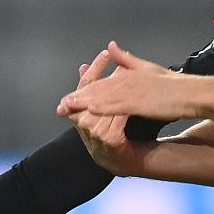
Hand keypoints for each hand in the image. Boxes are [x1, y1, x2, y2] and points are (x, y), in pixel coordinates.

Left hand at [58, 42, 200, 122]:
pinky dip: (104, 106)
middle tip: (61, 107)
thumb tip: (110, 46)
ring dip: (85, 103)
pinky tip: (91, 110)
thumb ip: (126, 59)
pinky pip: (119, 104)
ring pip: (104, 97)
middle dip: (78, 98)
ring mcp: (133, 90)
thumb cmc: (172, 84)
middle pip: (97, 90)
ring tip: (68, 109)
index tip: (68, 99)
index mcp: (127, 75)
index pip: (100, 84)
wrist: (191, 93)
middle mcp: (126, 80)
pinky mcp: (140, 101)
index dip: (83, 91)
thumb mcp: (147, 68)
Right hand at [61, 50, 144, 174]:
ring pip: (103, 109)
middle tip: (120, 63)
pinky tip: (132, 102)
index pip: (84, 86)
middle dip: (106, 78)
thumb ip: (94, 88)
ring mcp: (95, 134)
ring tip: (129, 78)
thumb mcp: (103, 108)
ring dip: (116, 94)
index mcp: (80, 113)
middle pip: (91, 95)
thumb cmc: (113, 132)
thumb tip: (83, 66)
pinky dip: (123, 111)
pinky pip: (116, 122)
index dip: (94, 69)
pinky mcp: (109, 142)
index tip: (105, 54)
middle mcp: (83, 124)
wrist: (124, 159)